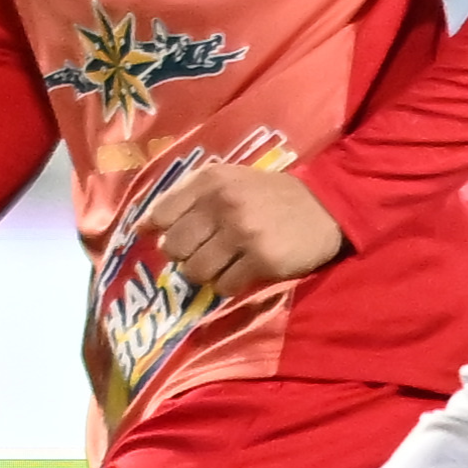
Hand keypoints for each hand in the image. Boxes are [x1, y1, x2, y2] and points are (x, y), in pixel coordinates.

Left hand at [143, 158, 347, 294]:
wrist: (325, 206)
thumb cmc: (268, 195)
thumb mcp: (229, 181)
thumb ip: (187, 197)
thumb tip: (142, 227)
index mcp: (210, 181)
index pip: (160, 213)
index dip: (157, 231)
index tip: (166, 237)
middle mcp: (222, 204)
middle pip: (173, 247)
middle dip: (183, 256)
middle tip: (202, 253)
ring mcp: (243, 233)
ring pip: (195, 271)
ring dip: (205, 274)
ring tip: (223, 264)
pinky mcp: (262, 260)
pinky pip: (224, 286)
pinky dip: (227, 285)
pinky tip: (242, 272)